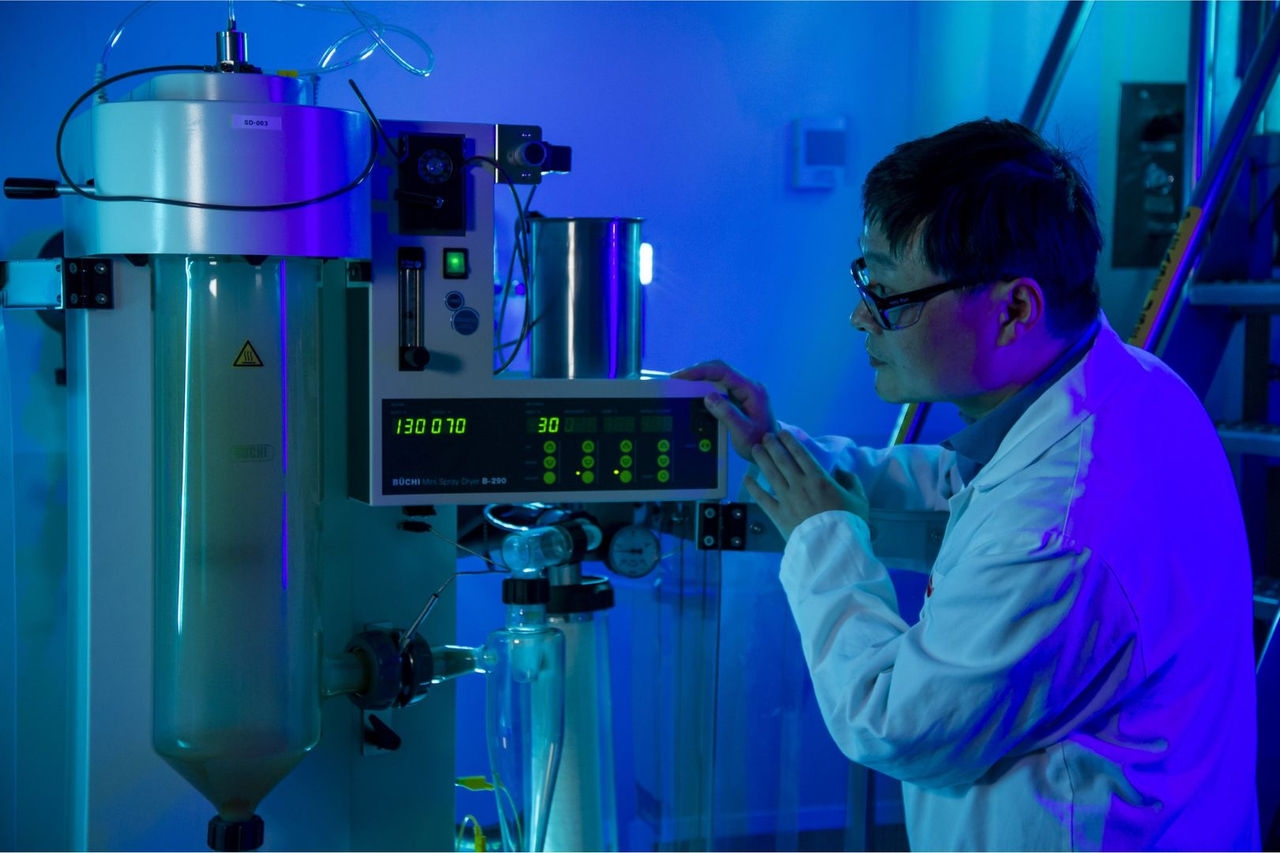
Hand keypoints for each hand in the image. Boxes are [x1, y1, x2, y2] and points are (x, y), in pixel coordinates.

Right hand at [671, 359, 777, 459]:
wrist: (772, 449)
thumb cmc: (760, 442)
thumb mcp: (743, 432)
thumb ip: (727, 414)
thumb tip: (709, 397)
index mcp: (752, 390)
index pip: (723, 372)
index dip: (700, 371)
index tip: (682, 376)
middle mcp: (749, 386)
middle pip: (720, 368)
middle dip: (697, 371)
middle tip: (678, 378)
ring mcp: (745, 390)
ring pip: (719, 375)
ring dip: (701, 377)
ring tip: (683, 382)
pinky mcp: (740, 396)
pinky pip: (721, 385)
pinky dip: (706, 385)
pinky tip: (695, 391)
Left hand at [744, 431, 869, 539]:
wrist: (833, 547)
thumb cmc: (849, 523)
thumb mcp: (859, 499)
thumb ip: (852, 481)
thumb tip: (842, 470)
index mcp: (819, 479)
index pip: (801, 455)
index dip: (790, 442)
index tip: (782, 433)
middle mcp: (800, 485)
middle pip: (783, 461)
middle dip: (773, 446)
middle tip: (765, 436)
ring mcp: (787, 499)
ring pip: (771, 475)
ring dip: (762, 460)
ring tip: (755, 449)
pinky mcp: (778, 514)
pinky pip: (762, 498)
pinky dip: (753, 487)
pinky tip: (746, 478)